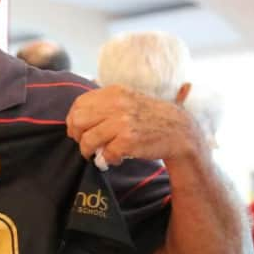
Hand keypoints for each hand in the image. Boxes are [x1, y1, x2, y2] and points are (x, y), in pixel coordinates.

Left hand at [65, 85, 203, 167]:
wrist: (180, 131)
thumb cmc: (150, 118)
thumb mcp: (128, 100)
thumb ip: (104, 104)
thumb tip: (74, 116)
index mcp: (114, 93)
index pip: (78, 105)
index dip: (73, 121)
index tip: (78, 131)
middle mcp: (117, 105)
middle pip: (78, 122)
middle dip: (78, 137)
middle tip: (87, 145)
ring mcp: (122, 122)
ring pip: (87, 141)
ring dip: (90, 152)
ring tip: (99, 154)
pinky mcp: (128, 140)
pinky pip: (105, 154)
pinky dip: (109, 160)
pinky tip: (118, 158)